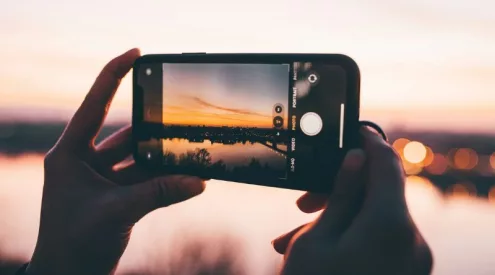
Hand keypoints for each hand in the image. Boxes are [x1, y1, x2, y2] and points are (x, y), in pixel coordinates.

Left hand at [26, 49, 204, 274]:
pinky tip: (187, 177)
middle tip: (178, 114)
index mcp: (70, 155)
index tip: (136, 54)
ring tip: (190, 150)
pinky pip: (145, 181)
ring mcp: (100, 181)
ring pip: (139, 160)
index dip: (114, 76)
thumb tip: (199, 181)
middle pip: (125, 135)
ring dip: (163, 159)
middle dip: (153, 129)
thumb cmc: (74, 245)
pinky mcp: (115, 197)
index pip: (94, 105)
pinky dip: (164, 180)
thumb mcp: (117, 213)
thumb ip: (160, 194)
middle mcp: (84, 163)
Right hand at [272, 128, 432, 274]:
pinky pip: (381, 240)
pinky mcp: (408, 270)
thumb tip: (356, 157)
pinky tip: (319, 251)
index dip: (371, 141)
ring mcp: (414, 259)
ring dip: (340, 220)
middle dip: (341, 191)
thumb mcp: (316, 240)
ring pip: (375, 219)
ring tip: (295, 238)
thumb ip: (340, 194)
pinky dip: (352, 239)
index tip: (355, 129)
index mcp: (390, 225)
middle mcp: (413, 241)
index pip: (388, 164)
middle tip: (304, 203)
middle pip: (380, 194)